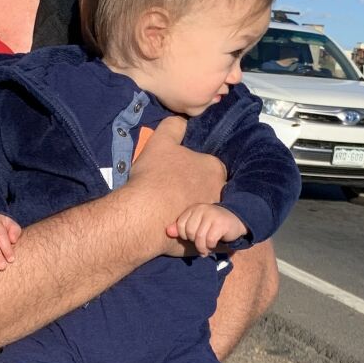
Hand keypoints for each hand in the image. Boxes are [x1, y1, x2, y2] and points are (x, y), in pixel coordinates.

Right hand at [124, 117, 225, 253]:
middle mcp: (220, 195)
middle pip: (211, 191)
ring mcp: (212, 221)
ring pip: (207, 215)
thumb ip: (173, 126)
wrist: (144, 215)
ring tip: (173, 213)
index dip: (195, 169)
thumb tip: (182, 121)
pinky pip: (201, 237)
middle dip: (198, 192)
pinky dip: (191, 234)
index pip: (211, 167)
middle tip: (176, 194)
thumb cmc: (154, 176)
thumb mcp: (160, 142)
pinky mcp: (204, 242)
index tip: (180, 174)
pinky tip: (174, 229)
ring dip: (195, 213)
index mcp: (214, 170)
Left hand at [167, 203, 246, 255]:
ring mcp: (212, 215)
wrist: (236, 220)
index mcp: (193, 209)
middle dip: (194, 243)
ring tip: (205, 250)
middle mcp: (202, 209)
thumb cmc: (213, 225)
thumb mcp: (196, 225)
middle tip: (200, 245)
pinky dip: (211, 246)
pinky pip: (210, 240)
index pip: (180, 226)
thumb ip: (181, 228)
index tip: (191, 239)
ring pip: (199, 238)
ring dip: (202, 248)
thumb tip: (168, 232)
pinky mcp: (221, 224)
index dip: (184, 236)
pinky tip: (213, 246)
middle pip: (189, 232)